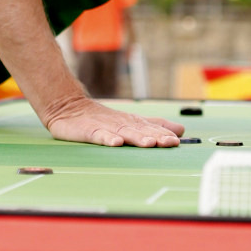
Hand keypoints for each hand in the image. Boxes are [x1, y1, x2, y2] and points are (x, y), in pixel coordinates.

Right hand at [44, 94, 183, 147]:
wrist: (69, 108)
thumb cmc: (102, 119)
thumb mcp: (131, 122)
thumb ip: (155, 126)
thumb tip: (181, 130)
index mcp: (132, 123)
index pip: (151, 129)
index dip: (164, 135)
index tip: (177, 141)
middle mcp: (121, 124)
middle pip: (141, 131)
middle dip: (156, 137)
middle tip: (169, 142)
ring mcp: (105, 127)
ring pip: (124, 132)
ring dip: (137, 138)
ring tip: (149, 143)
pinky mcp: (89, 131)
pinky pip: (99, 135)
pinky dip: (107, 138)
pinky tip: (115, 143)